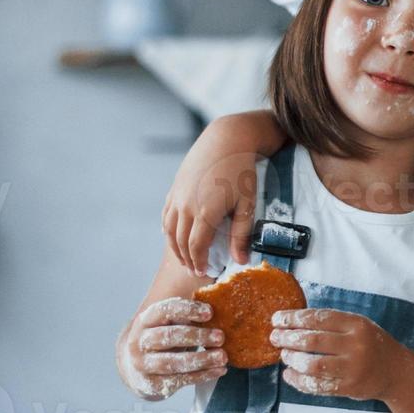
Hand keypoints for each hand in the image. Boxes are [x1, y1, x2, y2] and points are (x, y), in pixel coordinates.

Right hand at [121, 298, 226, 399]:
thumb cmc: (163, 340)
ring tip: (223, 356)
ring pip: (173, 362)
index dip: (187, 310)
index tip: (210, 312)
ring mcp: (143, 364)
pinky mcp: (152, 383)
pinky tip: (219, 370)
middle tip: (221, 336)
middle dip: (197, 336)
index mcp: (145, 320)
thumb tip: (220, 297)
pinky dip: (202, 375)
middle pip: (168, 336)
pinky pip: (179, 379)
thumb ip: (187, 314)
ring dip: (201, 359)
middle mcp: (139, 341)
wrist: (138, 370)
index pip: (164, 310)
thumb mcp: (168, 324)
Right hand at [161, 124, 260, 277]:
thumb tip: (241, 261)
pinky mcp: (174, 189)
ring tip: (185, 259)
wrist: (226, 140)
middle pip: (181, 242)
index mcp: (205, 213)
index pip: (196, 248)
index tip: (204, 272)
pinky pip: (166, 216)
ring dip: (176, 248)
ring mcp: (177, 197)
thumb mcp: (247, 204)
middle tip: (195, 271)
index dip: (199, 263)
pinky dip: (169, 230)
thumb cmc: (241, 172)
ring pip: (169, 231)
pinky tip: (175, 237)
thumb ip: (241, 234)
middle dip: (187, 259)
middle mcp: (186, 207)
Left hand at [270, 309, 407, 401]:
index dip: (293, 318)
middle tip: (275, 338)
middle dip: (288, 338)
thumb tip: (293, 323)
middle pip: (312, 340)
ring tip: (284, 355)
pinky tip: (290, 374)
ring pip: (312, 364)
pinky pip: (318, 385)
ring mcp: (353, 368)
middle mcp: (355, 345)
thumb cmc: (372, 345)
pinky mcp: (349, 387)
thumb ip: (331, 323)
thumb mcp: (358, 325)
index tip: (277, 319)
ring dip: (292, 360)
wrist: (396, 371)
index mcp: (356, 325)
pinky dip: (299, 380)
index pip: (318, 318)